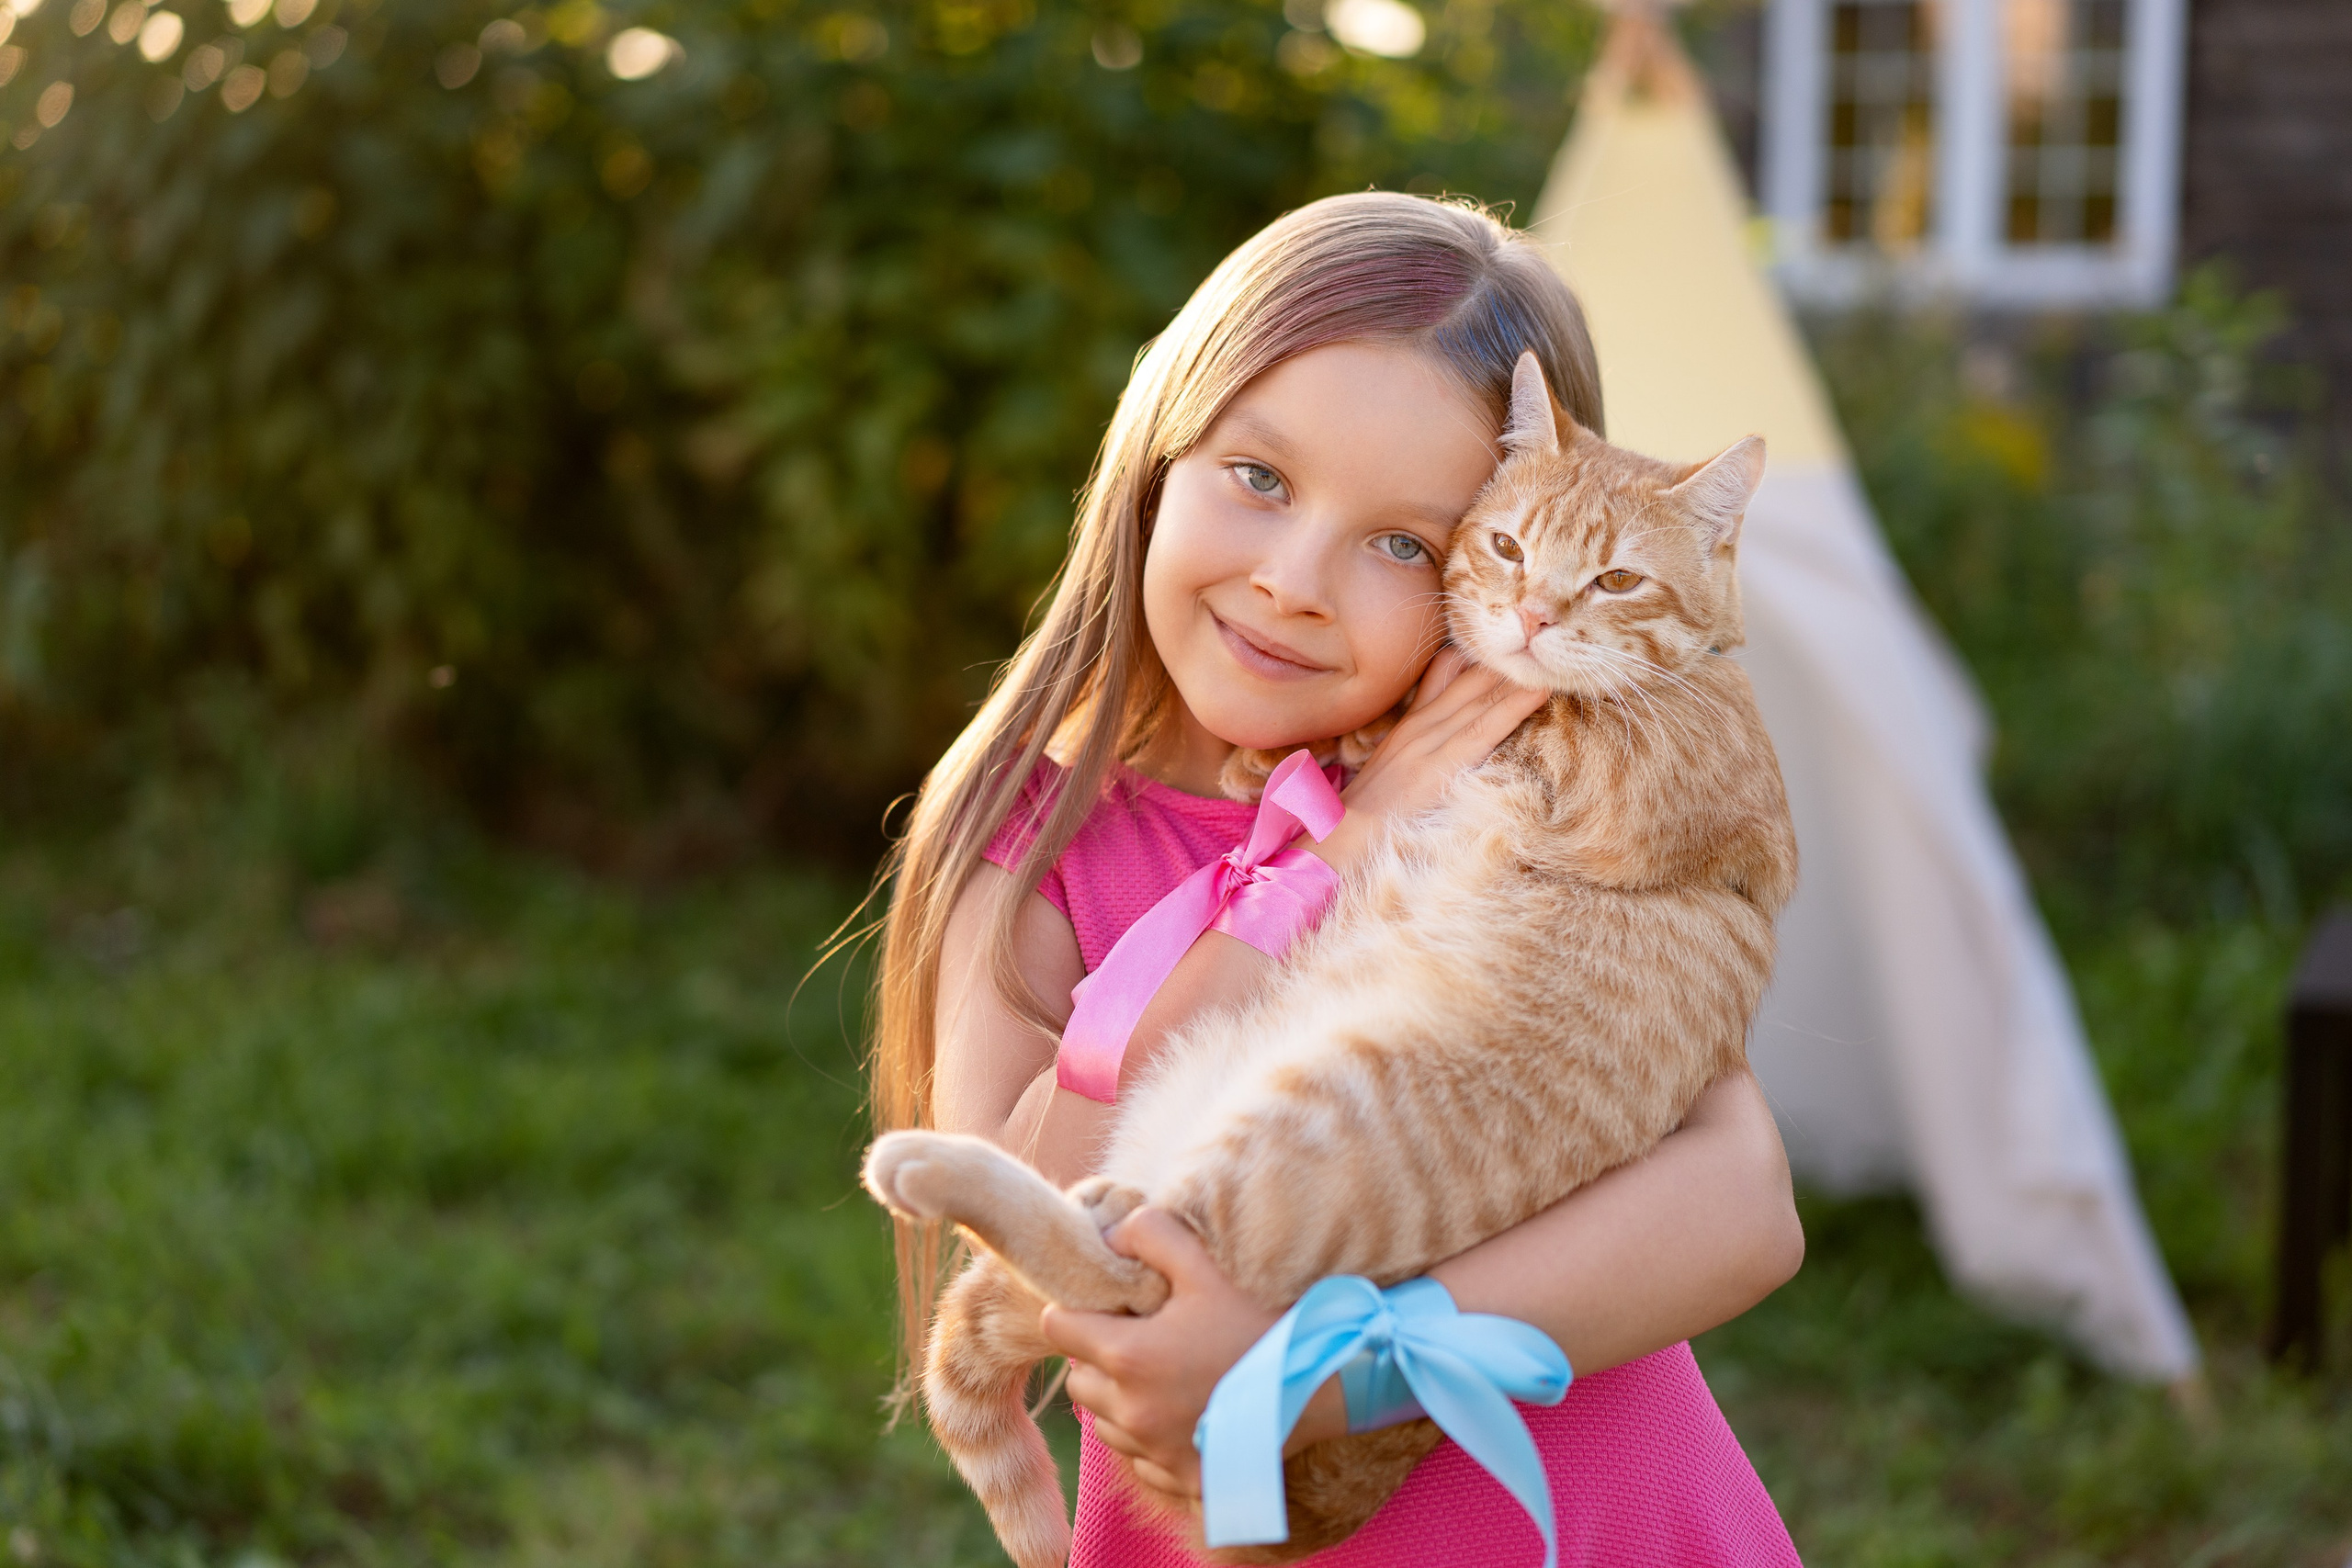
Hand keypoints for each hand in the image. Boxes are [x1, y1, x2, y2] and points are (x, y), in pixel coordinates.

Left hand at [1039, 1208, 1345, 1497]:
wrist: (1325, 1381)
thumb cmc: (1263, 1318)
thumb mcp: (1205, 1263)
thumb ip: (1150, 1235)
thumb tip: (1110, 1237)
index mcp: (1130, 1357)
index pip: (1058, 1329)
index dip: (1075, 1310)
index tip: (1103, 1305)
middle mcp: (1135, 1413)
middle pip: (1078, 1381)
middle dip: (1097, 1356)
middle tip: (1138, 1337)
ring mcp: (1159, 1453)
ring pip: (1105, 1424)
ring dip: (1120, 1400)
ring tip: (1163, 1375)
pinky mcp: (1185, 1481)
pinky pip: (1141, 1460)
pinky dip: (1151, 1438)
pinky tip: (1186, 1412)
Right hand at [1314, 646, 1547, 871]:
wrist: (1341, 839)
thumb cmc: (1368, 815)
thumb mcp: (1393, 772)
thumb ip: (1420, 751)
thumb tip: (1451, 743)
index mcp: (1410, 723)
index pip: (1446, 670)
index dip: (1480, 653)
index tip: (1511, 638)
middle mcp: (1421, 724)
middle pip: (1470, 677)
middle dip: (1507, 658)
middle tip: (1542, 636)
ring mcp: (1429, 741)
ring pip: (1481, 696)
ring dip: (1517, 675)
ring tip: (1549, 653)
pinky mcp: (1441, 765)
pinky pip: (1486, 728)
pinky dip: (1516, 706)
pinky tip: (1541, 690)